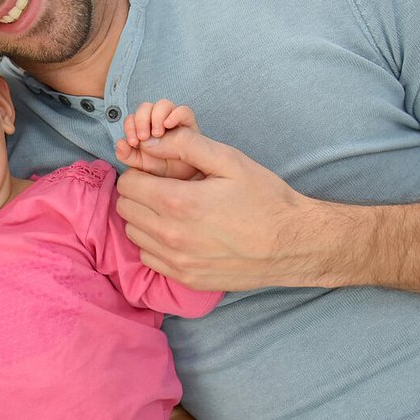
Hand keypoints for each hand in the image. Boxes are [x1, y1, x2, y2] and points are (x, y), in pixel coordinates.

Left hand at [113, 126, 335, 290]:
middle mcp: (172, 235)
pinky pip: (149, 258)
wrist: (293, 243)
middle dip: (139, 194)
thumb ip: (186, 145)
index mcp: (179, 202)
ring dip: (145, 219)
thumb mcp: (230, 160)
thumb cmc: (265, 198)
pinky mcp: (185, 277)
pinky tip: (179, 234)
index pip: (128, 184)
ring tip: (174, 211)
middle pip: (126, 209)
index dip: (139, 173)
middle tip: (164, 189)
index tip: (157, 173)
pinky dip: (155, 244)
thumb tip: (150, 142)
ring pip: (134, 234)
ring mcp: (177, 260)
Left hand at [115, 100, 204, 179]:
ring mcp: (175, 121)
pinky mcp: (190, 124)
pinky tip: (169, 126)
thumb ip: (127, 155)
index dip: (130, 126)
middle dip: (141, 119)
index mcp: (145, 130)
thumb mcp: (141, 166)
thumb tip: (119, 143)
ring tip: (158, 133)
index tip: (132, 142)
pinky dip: (175, 115)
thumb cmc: (162, 171)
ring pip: (163, 104)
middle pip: (146, 106)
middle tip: (143, 137)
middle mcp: (159, 122)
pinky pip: (183, 110)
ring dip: (157, 116)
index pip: (133, 117)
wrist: (184, 181)